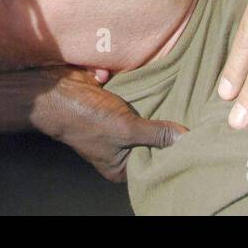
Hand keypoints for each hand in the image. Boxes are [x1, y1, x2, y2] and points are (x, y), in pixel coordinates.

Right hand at [30, 67, 185, 181]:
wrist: (55, 90)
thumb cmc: (86, 117)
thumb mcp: (125, 129)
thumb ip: (155, 133)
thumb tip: (186, 138)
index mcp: (119, 164)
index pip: (152, 161)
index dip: (170, 151)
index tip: (192, 138)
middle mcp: (119, 147)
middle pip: (150, 139)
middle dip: (165, 126)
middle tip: (191, 114)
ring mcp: (116, 124)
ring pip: (145, 116)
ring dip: (156, 105)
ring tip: (182, 97)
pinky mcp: (114, 103)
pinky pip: (136, 97)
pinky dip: (141, 89)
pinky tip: (160, 83)